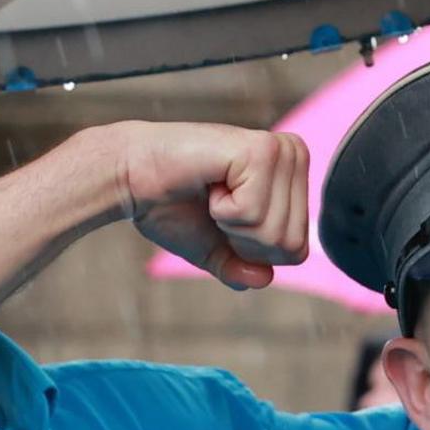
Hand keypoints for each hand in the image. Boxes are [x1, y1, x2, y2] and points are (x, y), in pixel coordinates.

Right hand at [110, 124, 311, 288]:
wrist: (131, 177)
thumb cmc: (171, 205)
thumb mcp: (214, 248)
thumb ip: (242, 267)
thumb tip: (264, 279)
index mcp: (293, 175)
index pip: (298, 250)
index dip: (252, 251)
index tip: (223, 216)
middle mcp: (294, 155)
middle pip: (290, 244)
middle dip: (243, 240)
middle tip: (215, 205)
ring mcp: (280, 151)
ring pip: (274, 232)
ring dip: (231, 224)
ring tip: (213, 193)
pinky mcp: (260, 150)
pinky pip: (254, 213)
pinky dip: (224, 210)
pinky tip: (211, 183)